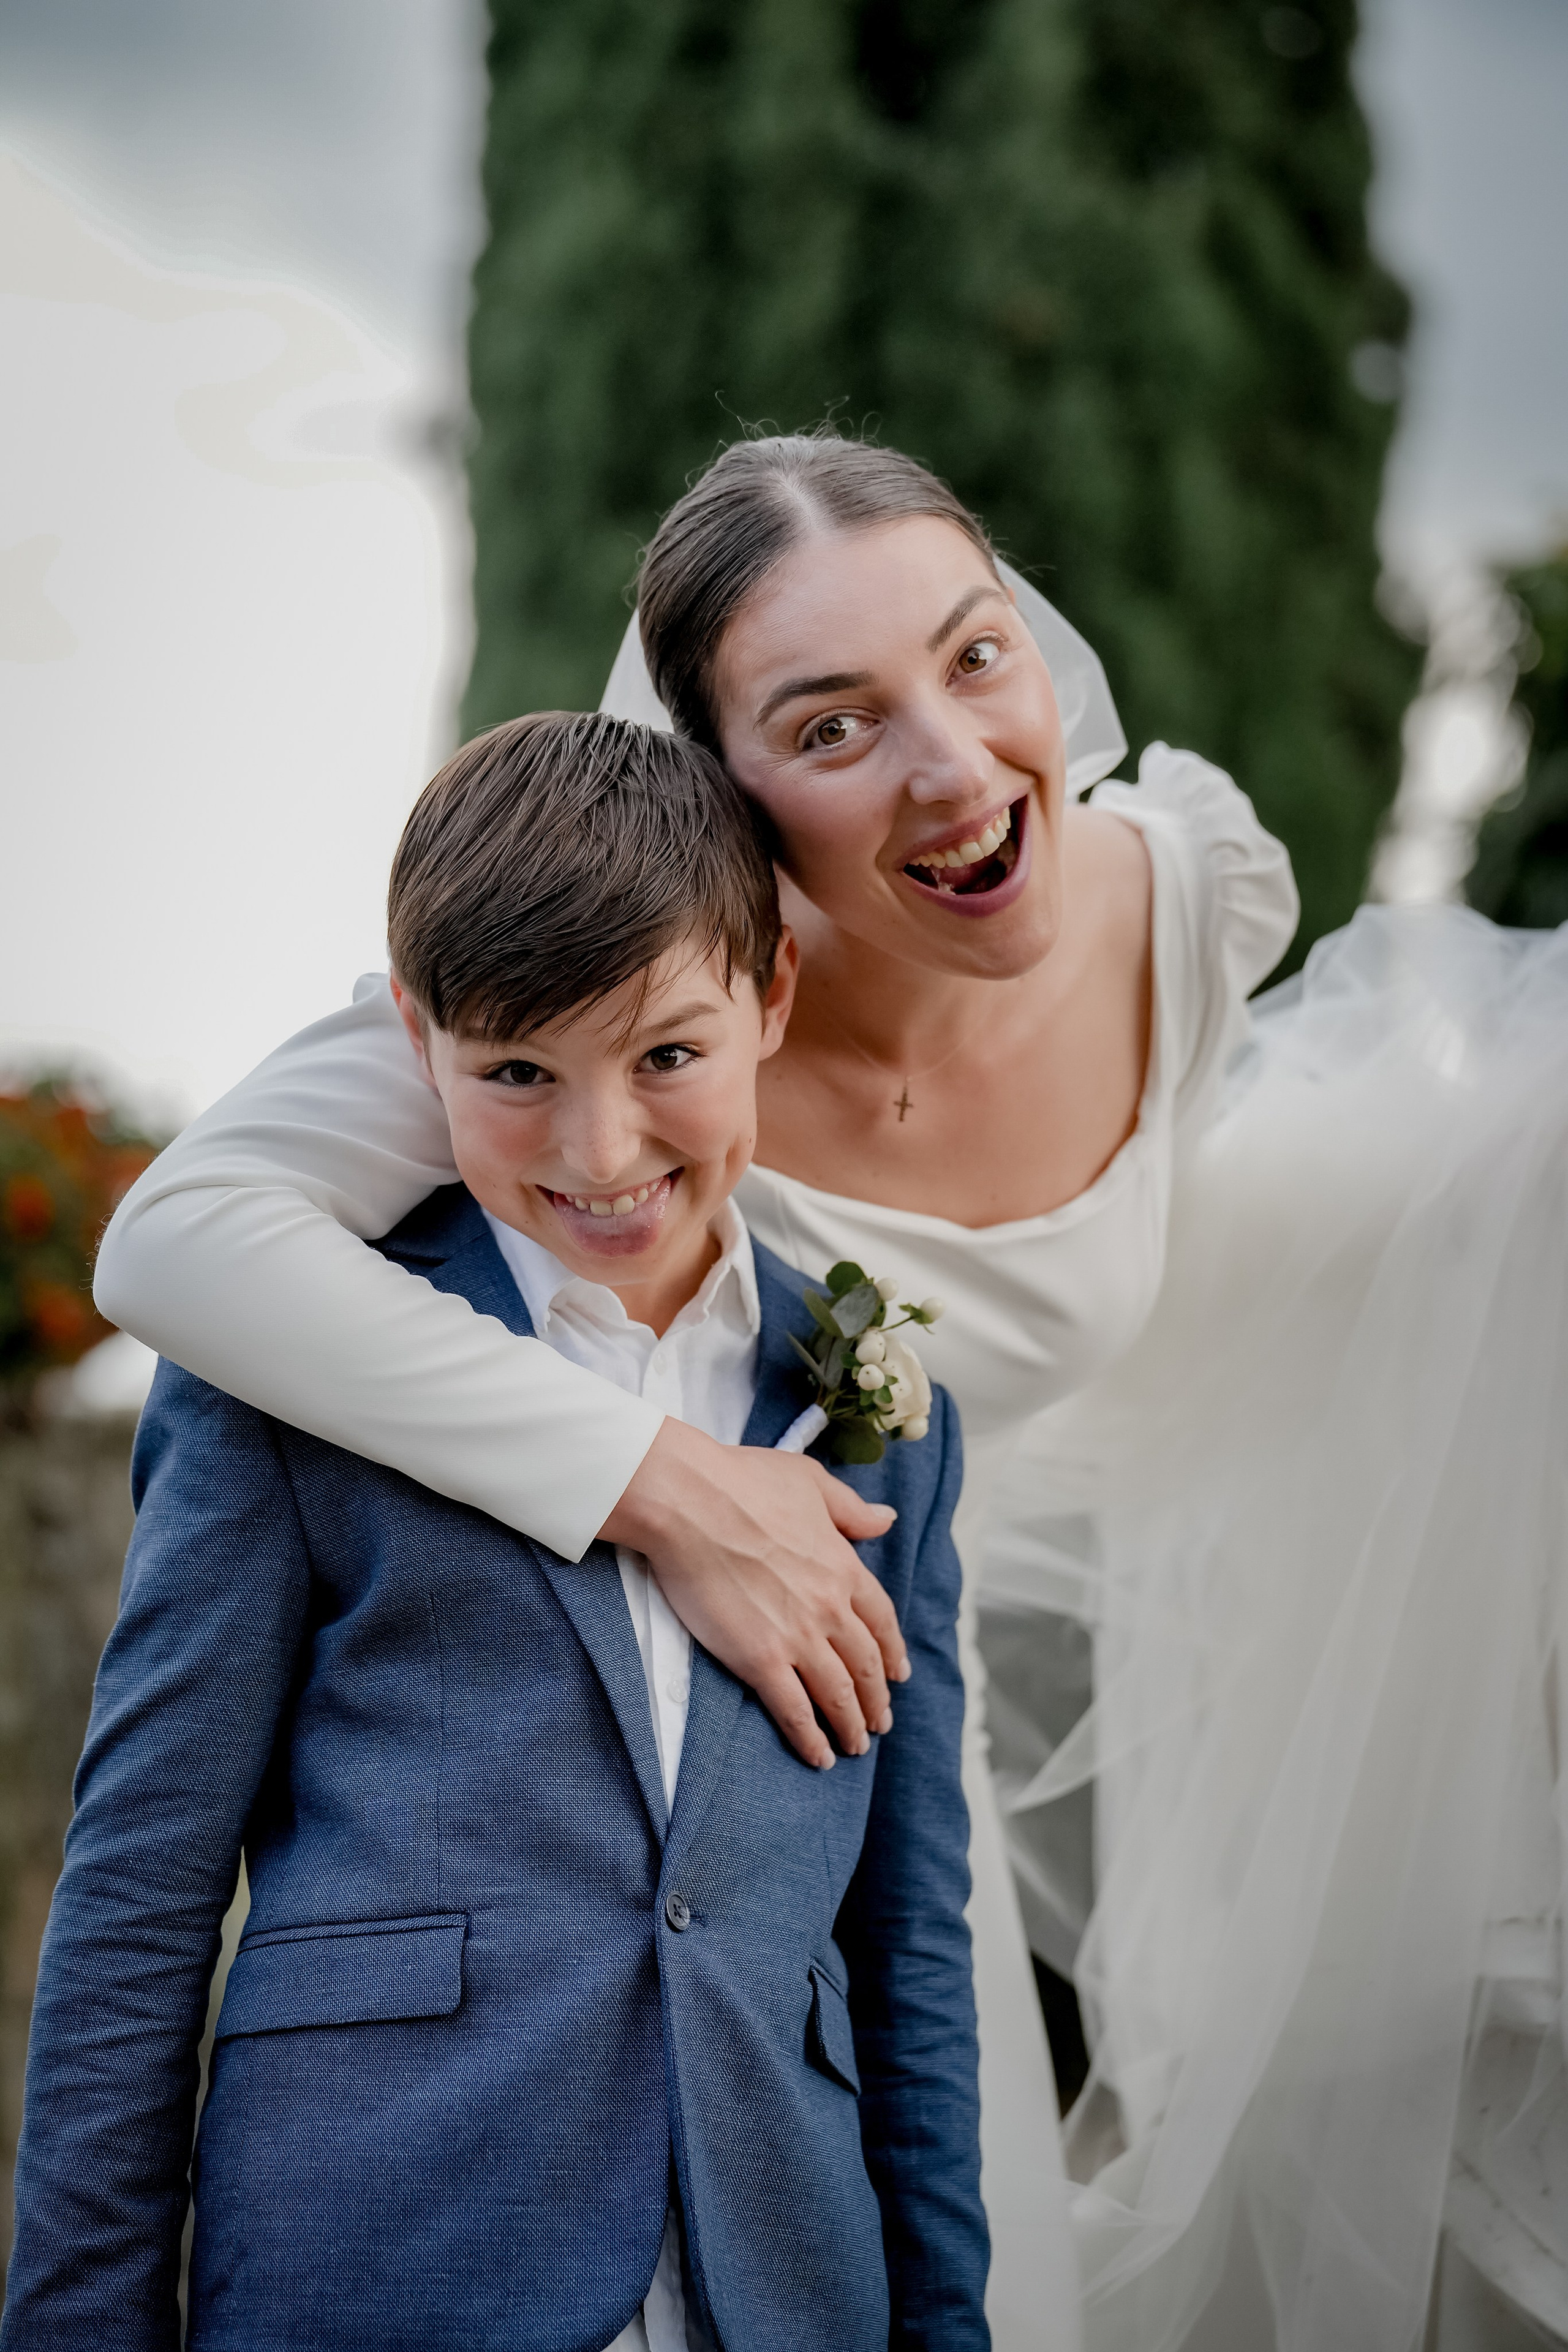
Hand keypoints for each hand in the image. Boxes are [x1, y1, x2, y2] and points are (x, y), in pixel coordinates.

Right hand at [600, 1418, 910, 1768]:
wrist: (689, 1501)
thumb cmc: (743, 1482)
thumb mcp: (811, 1483)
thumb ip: (852, 1509)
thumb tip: (887, 1519)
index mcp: (844, 1566)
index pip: (881, 1620)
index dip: (893, 1651)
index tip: (899, 1673)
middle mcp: (830, 1607)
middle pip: (865, 1664)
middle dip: (876, 1698)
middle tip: (880, 1722)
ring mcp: (797, 1637)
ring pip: (837, 1693)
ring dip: (851, 1724)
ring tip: (856, 1746)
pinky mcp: (759, 1659)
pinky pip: (794, 1709)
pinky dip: (810, 1737)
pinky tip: (819, 1756)